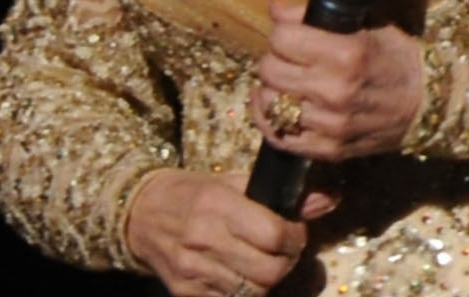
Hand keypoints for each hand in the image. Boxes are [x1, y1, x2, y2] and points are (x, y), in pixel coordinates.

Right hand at [125, 168, 330, 295]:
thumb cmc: (194, 193)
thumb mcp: (234, 182)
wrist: (139, 214)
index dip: (295, 237)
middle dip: (288, 262)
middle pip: (268, 270)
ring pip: (253, 291)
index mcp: (218, 206)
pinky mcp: (184, 292)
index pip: (273, 234)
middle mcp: (204, 240)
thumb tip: (328, 200)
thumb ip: (281, 194)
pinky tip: (246, 276)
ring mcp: (192, 271)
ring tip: (267, 262)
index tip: (296, 231)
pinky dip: (246, 293)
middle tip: (287, 250)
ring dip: (269, 280)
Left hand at [249, 1, 423, 160]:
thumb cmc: (396, 57)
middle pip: (270, 70)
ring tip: (285, 81)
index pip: (282, 38)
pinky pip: (279, 136)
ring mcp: (330, 124)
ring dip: (272, 89)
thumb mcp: (367, 26)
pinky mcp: (327, 149)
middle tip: (288, 56)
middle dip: (274, 57)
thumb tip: (275, 10)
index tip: (290, 33)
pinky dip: (270, 120)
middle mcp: (335, 90)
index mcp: (347, 54)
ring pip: (269, 103)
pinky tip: (277, 106)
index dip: (282, 31)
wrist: (426, 102)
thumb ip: (318, 18)